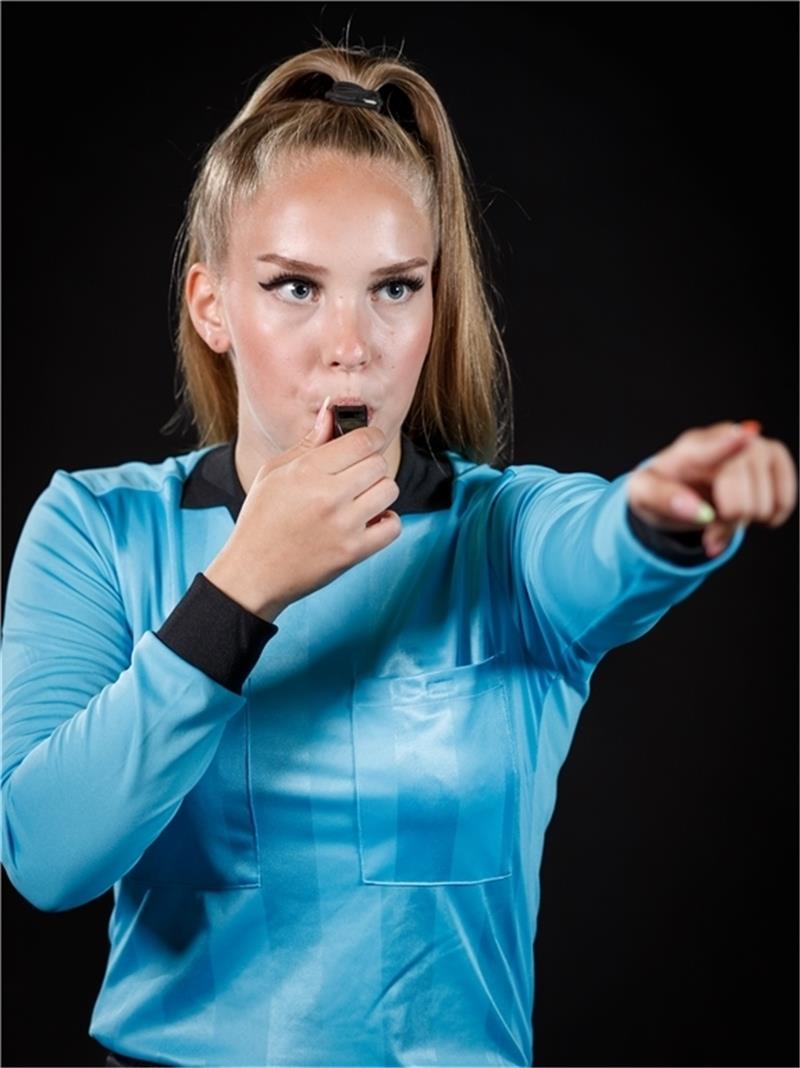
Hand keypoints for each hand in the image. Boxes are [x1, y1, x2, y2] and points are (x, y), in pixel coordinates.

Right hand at [204, 400, 400, 620]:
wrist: (253, 573)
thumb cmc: (260, 520)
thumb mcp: (274, 473)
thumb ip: (308, 443)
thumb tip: (331, 412)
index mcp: (307, 471)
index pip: (362, 440)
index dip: (369, 437)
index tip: (366, 443)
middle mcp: (328, 496)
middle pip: (379, 463)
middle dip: (371, 465)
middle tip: (356, 476)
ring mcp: (344, 525)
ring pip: (389, 490)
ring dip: (379, 492)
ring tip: (360, 499)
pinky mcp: (353, 552)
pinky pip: (393, 526)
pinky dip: (386, 521)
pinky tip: (369, 521)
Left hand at [626, 420, 797, 556]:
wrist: (679, 486)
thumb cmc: (662, 487)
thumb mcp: (643, 495)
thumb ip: (664, 500)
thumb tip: (700, 512)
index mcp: (688, 448)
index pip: (708, 446)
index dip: (727, 443)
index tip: (742, 436)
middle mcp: (724, 439)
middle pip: (738, 488)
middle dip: (724, 515)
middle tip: (707, 517)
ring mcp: (753, 445)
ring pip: (763, 499)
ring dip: (745, 519)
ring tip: (724, 511)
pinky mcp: (773, 456)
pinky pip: (785, 496)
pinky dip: (771, 515)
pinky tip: (750, 514)